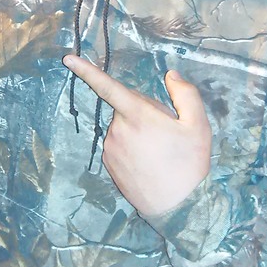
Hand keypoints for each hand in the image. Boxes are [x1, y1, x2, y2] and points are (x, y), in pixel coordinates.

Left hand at [63, 55, 211, 215]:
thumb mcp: (198, 126)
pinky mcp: (109, 163)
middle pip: (127, 107)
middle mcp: (117, 129)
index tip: (68, 59)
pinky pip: (119, 143)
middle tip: (167, 132)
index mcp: (136, 115)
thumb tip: (171, 76)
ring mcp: (111, 148)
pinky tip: (149, 161)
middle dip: (144, 111)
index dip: (87, 70)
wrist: (178, 208)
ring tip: (160, 150)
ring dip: (138, 130)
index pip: (107, 86)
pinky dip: (132, 146)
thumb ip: (186, 93)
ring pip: (123, 126)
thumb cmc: (189, 164)